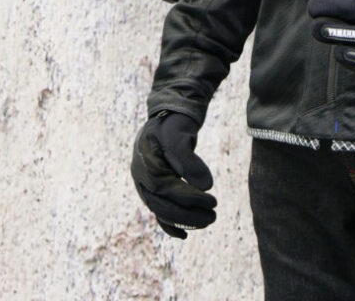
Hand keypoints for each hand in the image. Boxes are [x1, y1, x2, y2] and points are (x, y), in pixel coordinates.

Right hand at [131, 111, 216, 238]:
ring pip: (162, 211)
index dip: (191, 198)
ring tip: (208, 221)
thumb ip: (190, 161)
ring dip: (184, 221)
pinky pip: (158, 212)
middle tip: (213, 217)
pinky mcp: (151, 191)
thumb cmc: (172, 126)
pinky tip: (184, 235)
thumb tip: (206, 187)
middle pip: (163, 205)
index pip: (168, 189)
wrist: (164, 120)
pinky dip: (170, 225)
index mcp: (146, 165)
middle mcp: (142, 180)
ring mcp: (145, 187)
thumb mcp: (179, 136)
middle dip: (189, 215)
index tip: (213, 201)